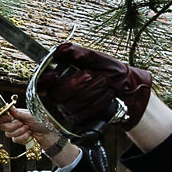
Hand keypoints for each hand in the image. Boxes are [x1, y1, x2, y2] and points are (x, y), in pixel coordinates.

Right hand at [0, 107, 54, 147]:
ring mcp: (16, 132)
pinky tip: (29, 134)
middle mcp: (15, 123)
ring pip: (9, 134)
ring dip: (19, 132)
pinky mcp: (19, 139)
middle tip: (21, 124)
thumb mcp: (30, 115)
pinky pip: (15, 140)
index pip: (3, 117)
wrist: (48, 134)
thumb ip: (19, 113)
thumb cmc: (42, 122)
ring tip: (28, 129)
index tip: (7, 118)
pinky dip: (23, 137)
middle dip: (11, 126)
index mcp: (16, 115)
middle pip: (3, 126)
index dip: (3, 118)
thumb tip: (10, 107)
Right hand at [36, 43, 152, 131]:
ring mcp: (68, 110)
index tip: (53, 75)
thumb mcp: (96, 59)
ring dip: (92, 92)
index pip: (41, 82)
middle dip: (76, 84)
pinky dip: (99, 103)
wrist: (129, 89)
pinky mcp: (79, 121)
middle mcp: (61, 96)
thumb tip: (60, 50)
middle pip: (56, 94)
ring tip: (104, 85)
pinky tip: (107, 96)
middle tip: (91, 75)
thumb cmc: (110, 73)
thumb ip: (78, 53)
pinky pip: (83, 114)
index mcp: (61, 79)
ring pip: (71, 105)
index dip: (44, 80)